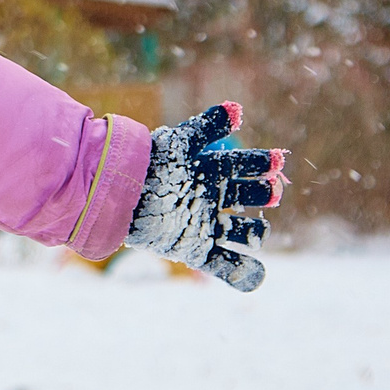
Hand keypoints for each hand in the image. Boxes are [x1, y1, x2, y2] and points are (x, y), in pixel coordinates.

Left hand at [126, 103, 284, 290]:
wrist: (113, 195)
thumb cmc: (147, 165)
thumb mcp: (178, 145)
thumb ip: (206, 128)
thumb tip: (236, 110)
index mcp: (207, 170)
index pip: (241, 165)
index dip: (260, 164)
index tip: (277, 161)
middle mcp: (209, 197)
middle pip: (246, 196)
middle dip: (261, 193)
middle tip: (273, 191)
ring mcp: (203, 224)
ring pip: (240, 231)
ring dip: (254, 232)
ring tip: (260, 232)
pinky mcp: (192, 249)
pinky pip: (222, 264)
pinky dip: (241, 274)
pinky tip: (257, 279)